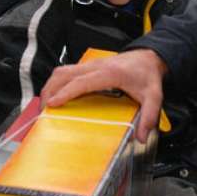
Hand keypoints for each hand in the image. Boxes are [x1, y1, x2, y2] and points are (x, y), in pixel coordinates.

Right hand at [41, 50, 167, 140]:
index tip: (52, 104)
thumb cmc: (147, 75)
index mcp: (110, 73)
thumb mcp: (154, 97)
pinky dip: (57, 82)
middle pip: (65, 74)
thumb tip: (140, 137)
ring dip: (51, 85)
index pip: (81, 82)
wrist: (149, 58)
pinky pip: (67, 72)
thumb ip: (149, 117)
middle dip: (50, 90)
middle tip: (42, 110)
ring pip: (63, 70)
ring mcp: (91, 65)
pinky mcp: (88, 67)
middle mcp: (97, 66)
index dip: (65, 93)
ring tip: (45, 104)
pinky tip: (55, 95)